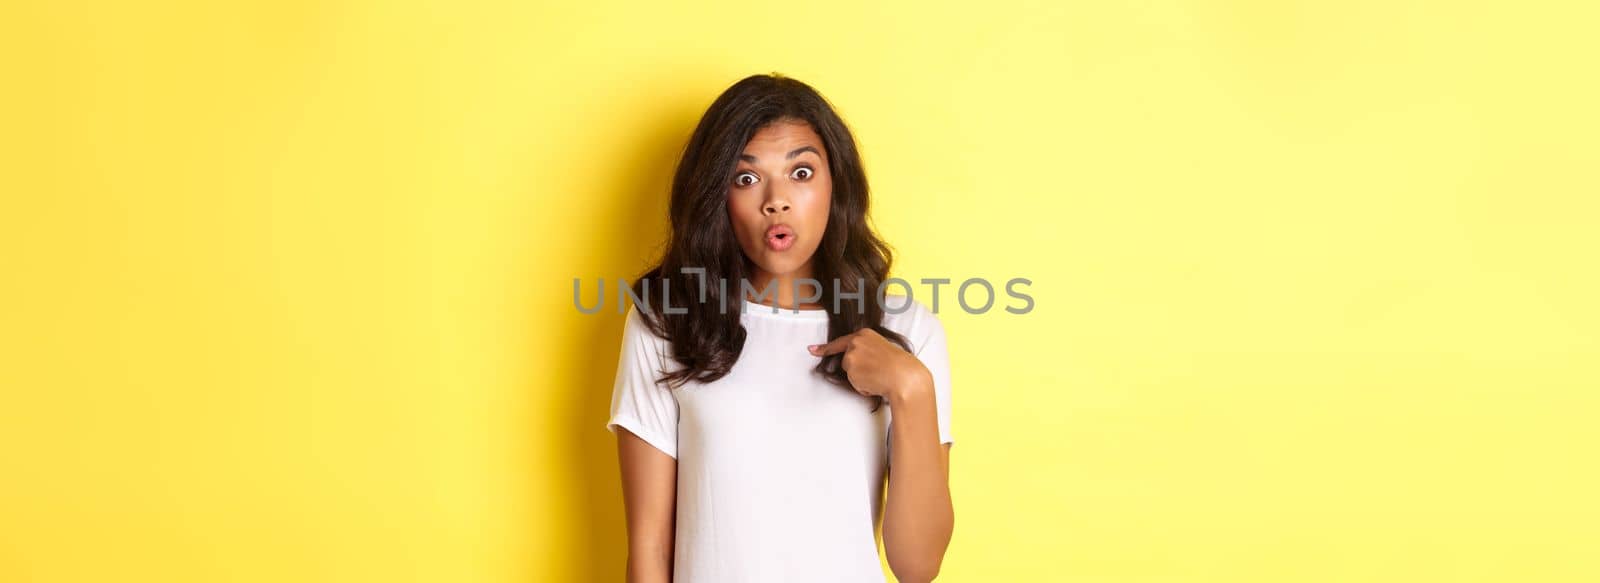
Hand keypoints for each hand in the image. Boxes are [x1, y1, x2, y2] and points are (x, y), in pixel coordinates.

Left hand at [808, 328, 932, 400]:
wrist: (904, 376)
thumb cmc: (899, 365)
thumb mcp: (882, 349)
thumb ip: (866, 351)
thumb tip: (855, 363)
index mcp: (864, 334)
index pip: (840, 342)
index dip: (824, 348)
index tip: (811, 350)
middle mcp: (855, 343)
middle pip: (847, 362)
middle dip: (858, 370)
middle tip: (877, 372)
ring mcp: (851, 356)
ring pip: (851, 374)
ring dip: (862, 379)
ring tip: (879, 376)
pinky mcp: (851, 370)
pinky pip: (855, 384)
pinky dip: (863, 387)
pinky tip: (875, 382)